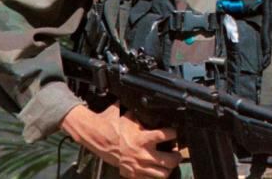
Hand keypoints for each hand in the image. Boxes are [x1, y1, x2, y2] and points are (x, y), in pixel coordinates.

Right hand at [61, 103, 180, 177]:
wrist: (95, 136)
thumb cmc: (111, 124)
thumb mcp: (129, 113)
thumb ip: (142, 112)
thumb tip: (151, 101)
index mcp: (142, 138)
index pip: (167, 135)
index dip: (175, 133)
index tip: (176, 132)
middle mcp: (142, 154)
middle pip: (170, 160)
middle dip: (176, 156)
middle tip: (176, 151)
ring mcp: (137, 166)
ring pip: (162, 174)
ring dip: (168, 168)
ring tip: (168, 162)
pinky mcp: (131, 173)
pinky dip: (155, 175)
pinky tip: (156, 168)